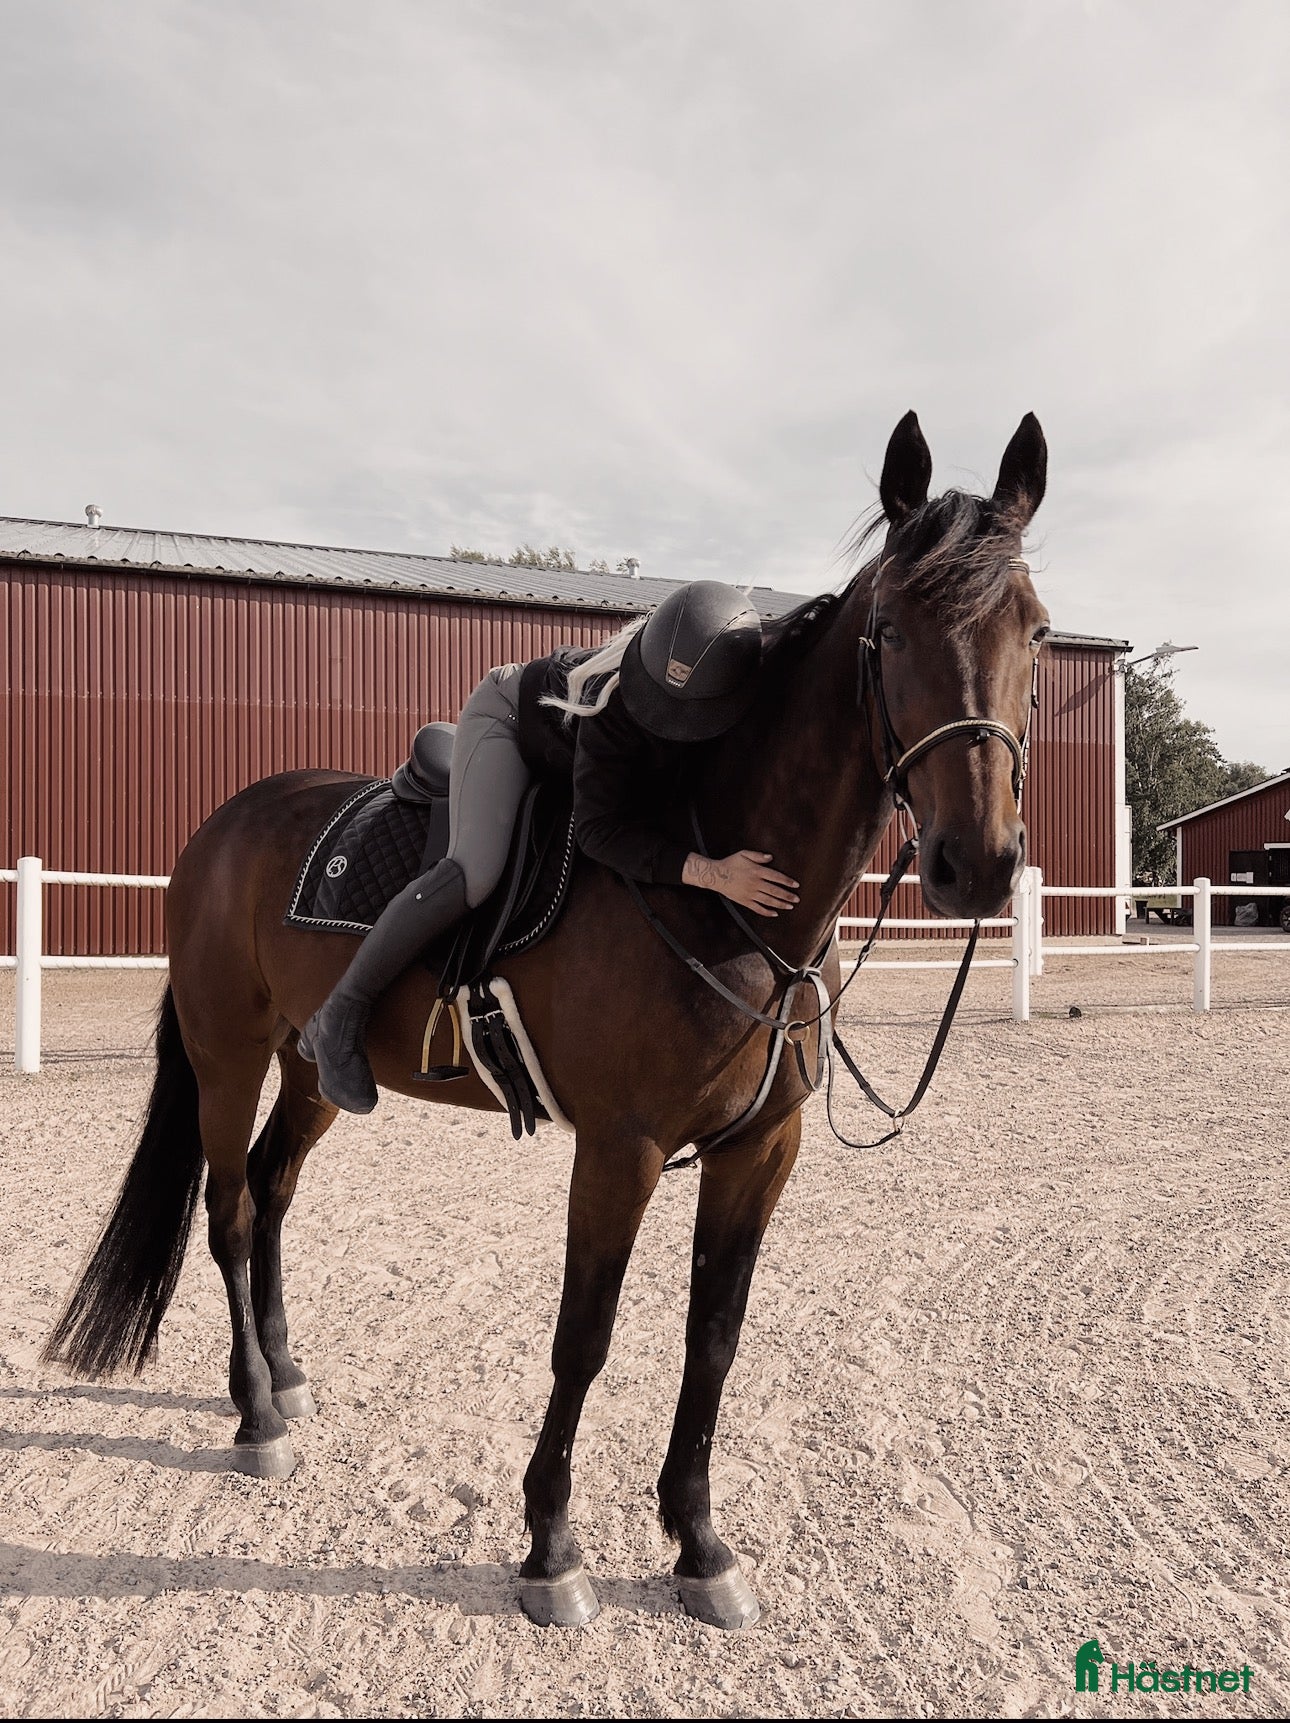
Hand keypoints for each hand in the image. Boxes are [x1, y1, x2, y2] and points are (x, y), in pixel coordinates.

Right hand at [682, 851, 799, 916]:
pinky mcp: (744, 901)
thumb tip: (770, 857)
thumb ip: (758, 856)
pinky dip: (767, 912)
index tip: (796, 885)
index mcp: (756, 871)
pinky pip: (757, 908)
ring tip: (790, 906)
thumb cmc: (730, 863)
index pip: (776, 877)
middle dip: (787, 895)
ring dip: (780, 904)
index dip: (787, 881)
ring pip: (768, 900)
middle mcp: (755, 883)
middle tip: (797, 899)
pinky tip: (775, 914)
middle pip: (775, 890)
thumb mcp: (744, 854)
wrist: (716, 875)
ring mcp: (750, 894)